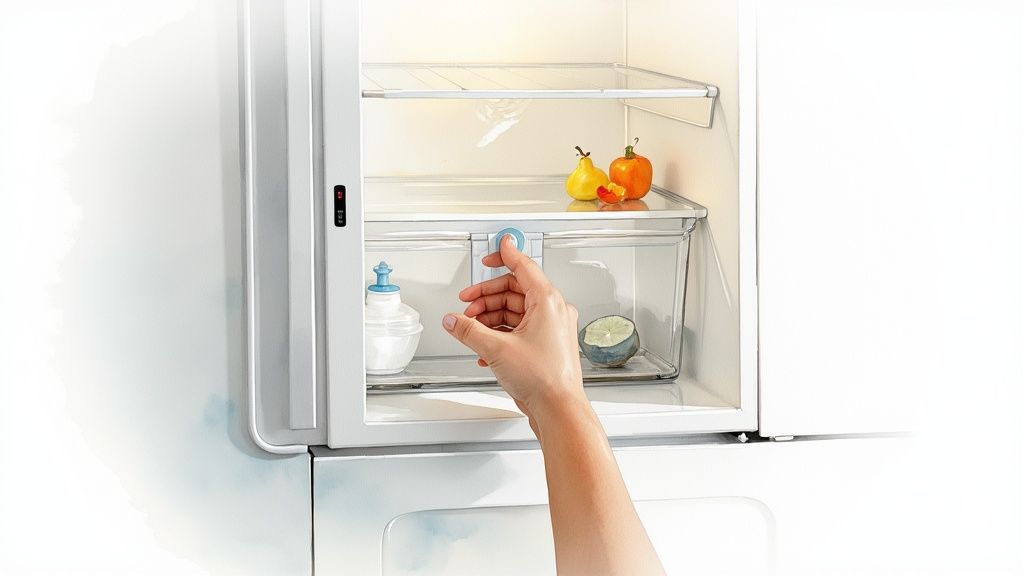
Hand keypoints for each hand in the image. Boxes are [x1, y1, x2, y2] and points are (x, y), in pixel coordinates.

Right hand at [442, 235, 585, 422]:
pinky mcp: (545, 345)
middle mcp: (553, 311)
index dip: (505, 255)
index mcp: (548, 301)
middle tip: (466, 305)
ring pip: (514, 311)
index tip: (497, 246)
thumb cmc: (544, 379)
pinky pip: (518, 330)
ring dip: (490, 319)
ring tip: (471, 330)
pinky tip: (484, 349)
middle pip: (514, 291)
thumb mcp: (497, 349)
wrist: (558, 409)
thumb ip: (469, 330)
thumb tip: (454, 320)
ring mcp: (551, 329)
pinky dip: (499, 334)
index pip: (523, 267)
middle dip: (487, 297)